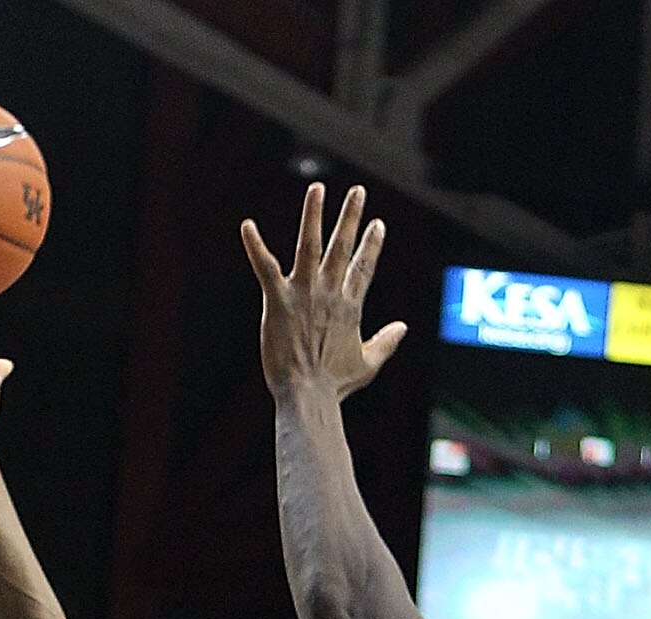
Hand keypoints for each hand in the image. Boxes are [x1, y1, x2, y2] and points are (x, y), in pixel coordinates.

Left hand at [241, 183, 406, 404]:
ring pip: (310, 246)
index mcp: (349, 307)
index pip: (363, 268)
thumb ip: (386, 342)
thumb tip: (403, 327)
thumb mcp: (368, 364)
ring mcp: (304, 294)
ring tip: (317, 189)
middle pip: (342, 248)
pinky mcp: (278, 301)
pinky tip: (247, 225)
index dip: (371, 245)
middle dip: (351, 218)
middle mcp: (329, 294)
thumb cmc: (335, 386)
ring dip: (313, 216)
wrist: (308, 396)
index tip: (378, 224)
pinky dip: (255, 246)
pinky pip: (265, 268)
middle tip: (358, 191)